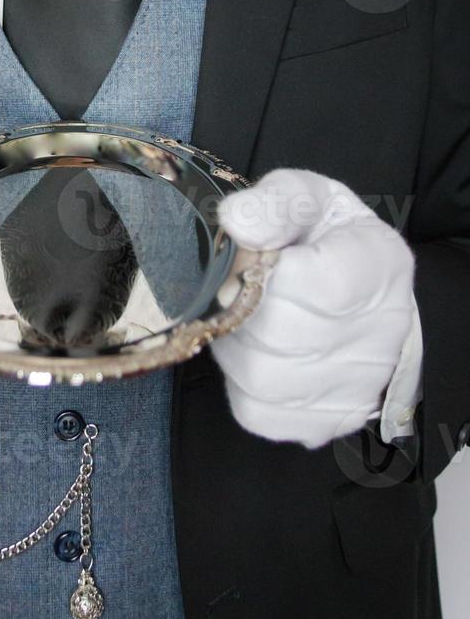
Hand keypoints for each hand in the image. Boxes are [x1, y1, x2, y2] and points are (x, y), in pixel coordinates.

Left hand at [211, 169, 414, 447]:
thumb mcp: (302, 198)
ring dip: (235, 346)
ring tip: (246, 319)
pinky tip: (256, 354)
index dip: (267, 274)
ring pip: (262, 379)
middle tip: (241, 289)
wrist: (350, 282)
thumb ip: (273, 203)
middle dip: (243, 307)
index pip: (319, 286)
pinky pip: (259, 414)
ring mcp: (360, 383)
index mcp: (378, 264)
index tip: (256, 259)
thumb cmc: (319, 236)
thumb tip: (236, 220)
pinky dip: (241, 386)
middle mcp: (383, 332)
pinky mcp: (330, 419)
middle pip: (281, 335)